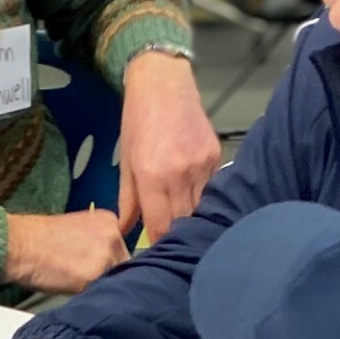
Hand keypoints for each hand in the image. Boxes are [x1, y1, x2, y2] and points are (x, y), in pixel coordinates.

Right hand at [3, 208, 128, 293]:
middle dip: (108, 276)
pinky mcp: (95, 276)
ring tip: (76, 285)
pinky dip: (90, 296)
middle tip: (83, 279)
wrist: (17, 244)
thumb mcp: (75, 230)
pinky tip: (72, 290)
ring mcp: (106, 256)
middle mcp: (113, 235)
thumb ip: (96, 243)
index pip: (122, 250)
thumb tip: (104, 264)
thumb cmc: (36, 239)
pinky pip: (101, 293)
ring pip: (115, 282)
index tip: (93, 268)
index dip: (108, 264)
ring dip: (100, 287)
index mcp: (109, 220)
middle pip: (123, 266)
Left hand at [117, 51, 219, 244]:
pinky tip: (194, 196)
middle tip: (172, 244)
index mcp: (152, 176)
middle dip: (177, 234)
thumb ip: (128, 200)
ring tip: (185, 226)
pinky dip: (203, 196)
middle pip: (183, 220)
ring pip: (200, 206)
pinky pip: (211, 187)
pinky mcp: (216, 156)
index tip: (158, 254)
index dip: (160, 243)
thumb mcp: (126, 162)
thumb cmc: (137, 122)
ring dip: (192, 217)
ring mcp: (201, 165)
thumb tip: (124, 230)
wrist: (163, 84)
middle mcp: (180, 173)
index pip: (161, 226)